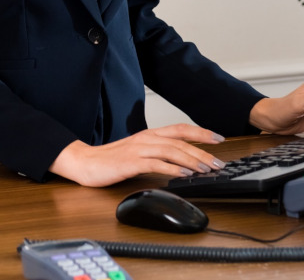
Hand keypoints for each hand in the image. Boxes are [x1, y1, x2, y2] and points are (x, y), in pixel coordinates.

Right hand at [49, 124, 225, 187]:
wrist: (84, 162)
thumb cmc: (110, 160)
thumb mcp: (137, 153)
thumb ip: (156, 154)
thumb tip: (181, 162)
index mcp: (148, 135)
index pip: (180, 129)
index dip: (200, 132)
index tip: (218, 138)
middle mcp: (146, 138)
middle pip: (180, 140)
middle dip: (202, 151)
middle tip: (218, 162)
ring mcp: (138, 149)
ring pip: (171, 151)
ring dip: (192, 160)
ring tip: (206, 170)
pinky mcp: (130, 162)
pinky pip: (155, 164)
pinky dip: (172, 169)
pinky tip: (183, 175)